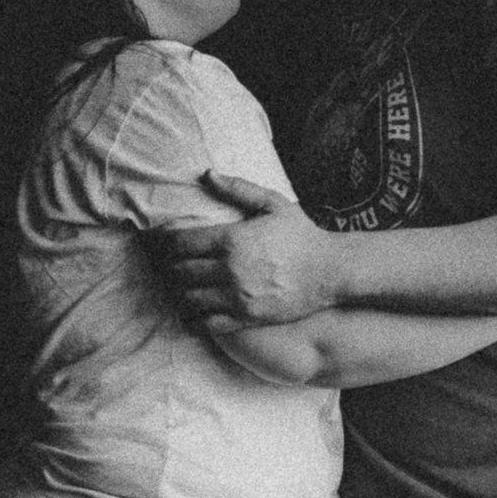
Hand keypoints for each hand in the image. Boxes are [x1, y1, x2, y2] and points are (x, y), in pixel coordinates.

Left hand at [161, 171, 340, 328]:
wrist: (331, 271)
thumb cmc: (302, 235)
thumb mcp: (273, 204)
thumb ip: (238, 188)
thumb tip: (207, 174)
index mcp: (232, 239)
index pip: (181, 243)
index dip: (166, 242)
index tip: (165, 242)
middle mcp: (230, 269)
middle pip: (180, 271)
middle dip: (170, 268)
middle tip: (170, 265)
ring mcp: (237, 297)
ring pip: (189, 298)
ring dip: (181, 292)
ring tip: (183, 287)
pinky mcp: (247, 317)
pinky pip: (208, 323)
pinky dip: (196, 318)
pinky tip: (196, 311)